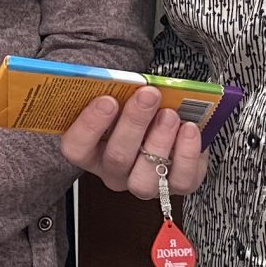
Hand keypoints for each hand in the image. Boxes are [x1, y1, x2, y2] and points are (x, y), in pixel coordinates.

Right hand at [60, 87, 206, 199]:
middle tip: (148, 95)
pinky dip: (187, 154)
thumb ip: (117, 91)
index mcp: (91, 150)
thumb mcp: (122, 98)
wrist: (168, 121)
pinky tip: (189, 129)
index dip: (89, 125)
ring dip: (159, 141)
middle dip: (134, 123)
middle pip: (116, 158)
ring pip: (144, 178)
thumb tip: (126, 79)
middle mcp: (114, 172)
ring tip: (170, 114)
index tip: (107, 100)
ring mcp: (143, 183)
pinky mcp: (175, 187)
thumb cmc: (139, 109)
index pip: (77, 147)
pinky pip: (180, 181)